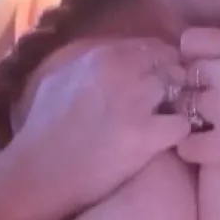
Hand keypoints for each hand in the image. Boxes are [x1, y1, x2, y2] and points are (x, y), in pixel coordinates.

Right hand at [16, 38, 189, 215]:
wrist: (37, 171)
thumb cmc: (43, 127)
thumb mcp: (60, 76)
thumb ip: (90, 58)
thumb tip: (117, 52)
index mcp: (103, 55)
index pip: (154, 47)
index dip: (160, 63)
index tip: (158, 78)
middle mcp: (124, 72)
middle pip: (171, 66)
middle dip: (173, 82)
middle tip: (166, 102)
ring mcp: (137, 103)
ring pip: (180, 92)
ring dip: (176, 106)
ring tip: (164, 121)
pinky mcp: (147, 135)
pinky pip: (182, 125)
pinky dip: (178, 132)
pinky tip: (165, 140)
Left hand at [176, 28, 219, 196]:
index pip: (191, 41)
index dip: (193, 58)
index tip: (203, 73)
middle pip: (184, 76)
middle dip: (191, 90)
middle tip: (205, 105)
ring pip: (180, 110)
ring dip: (190, 120)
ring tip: (208, 128)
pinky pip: (185, 145)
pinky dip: (193, 149)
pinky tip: (210, 150)